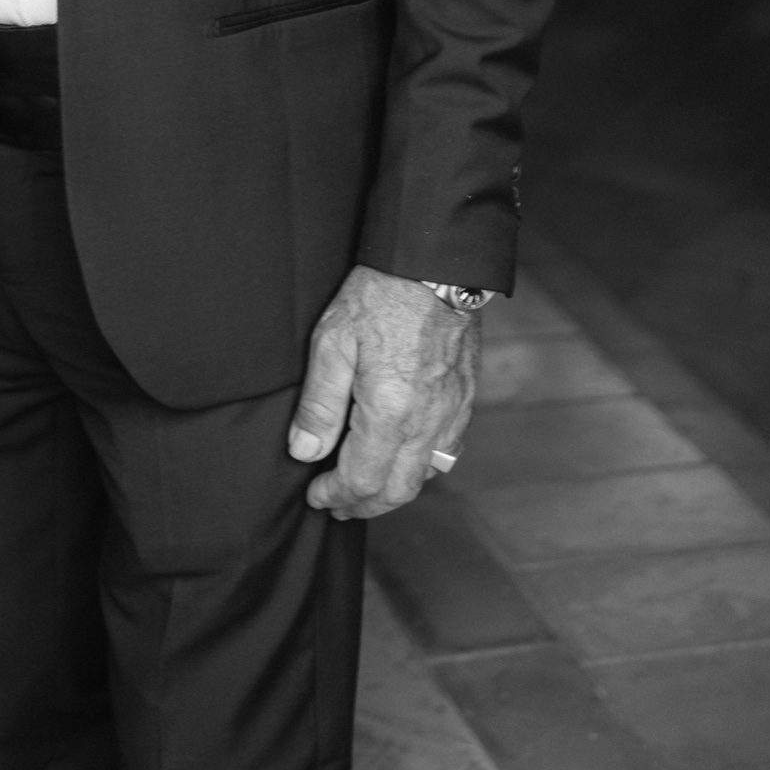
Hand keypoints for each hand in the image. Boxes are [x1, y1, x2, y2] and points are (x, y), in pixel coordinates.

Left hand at [287, 265, 477, 519]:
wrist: (435, 264)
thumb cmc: (380, 296)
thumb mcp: (333, 342)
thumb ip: (319, 405)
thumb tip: (305, 452)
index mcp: (390, 413)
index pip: (362, 481)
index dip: (336, 496)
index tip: (315, 496)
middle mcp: (427, 423)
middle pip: (396, 490)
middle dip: (363, 505)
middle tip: (337, 504)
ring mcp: (452, 412)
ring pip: (425, 476)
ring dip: (392, 491)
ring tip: (364, 487)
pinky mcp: (465, 398)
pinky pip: (447, 452)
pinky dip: (422, 468)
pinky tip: (403, 457)